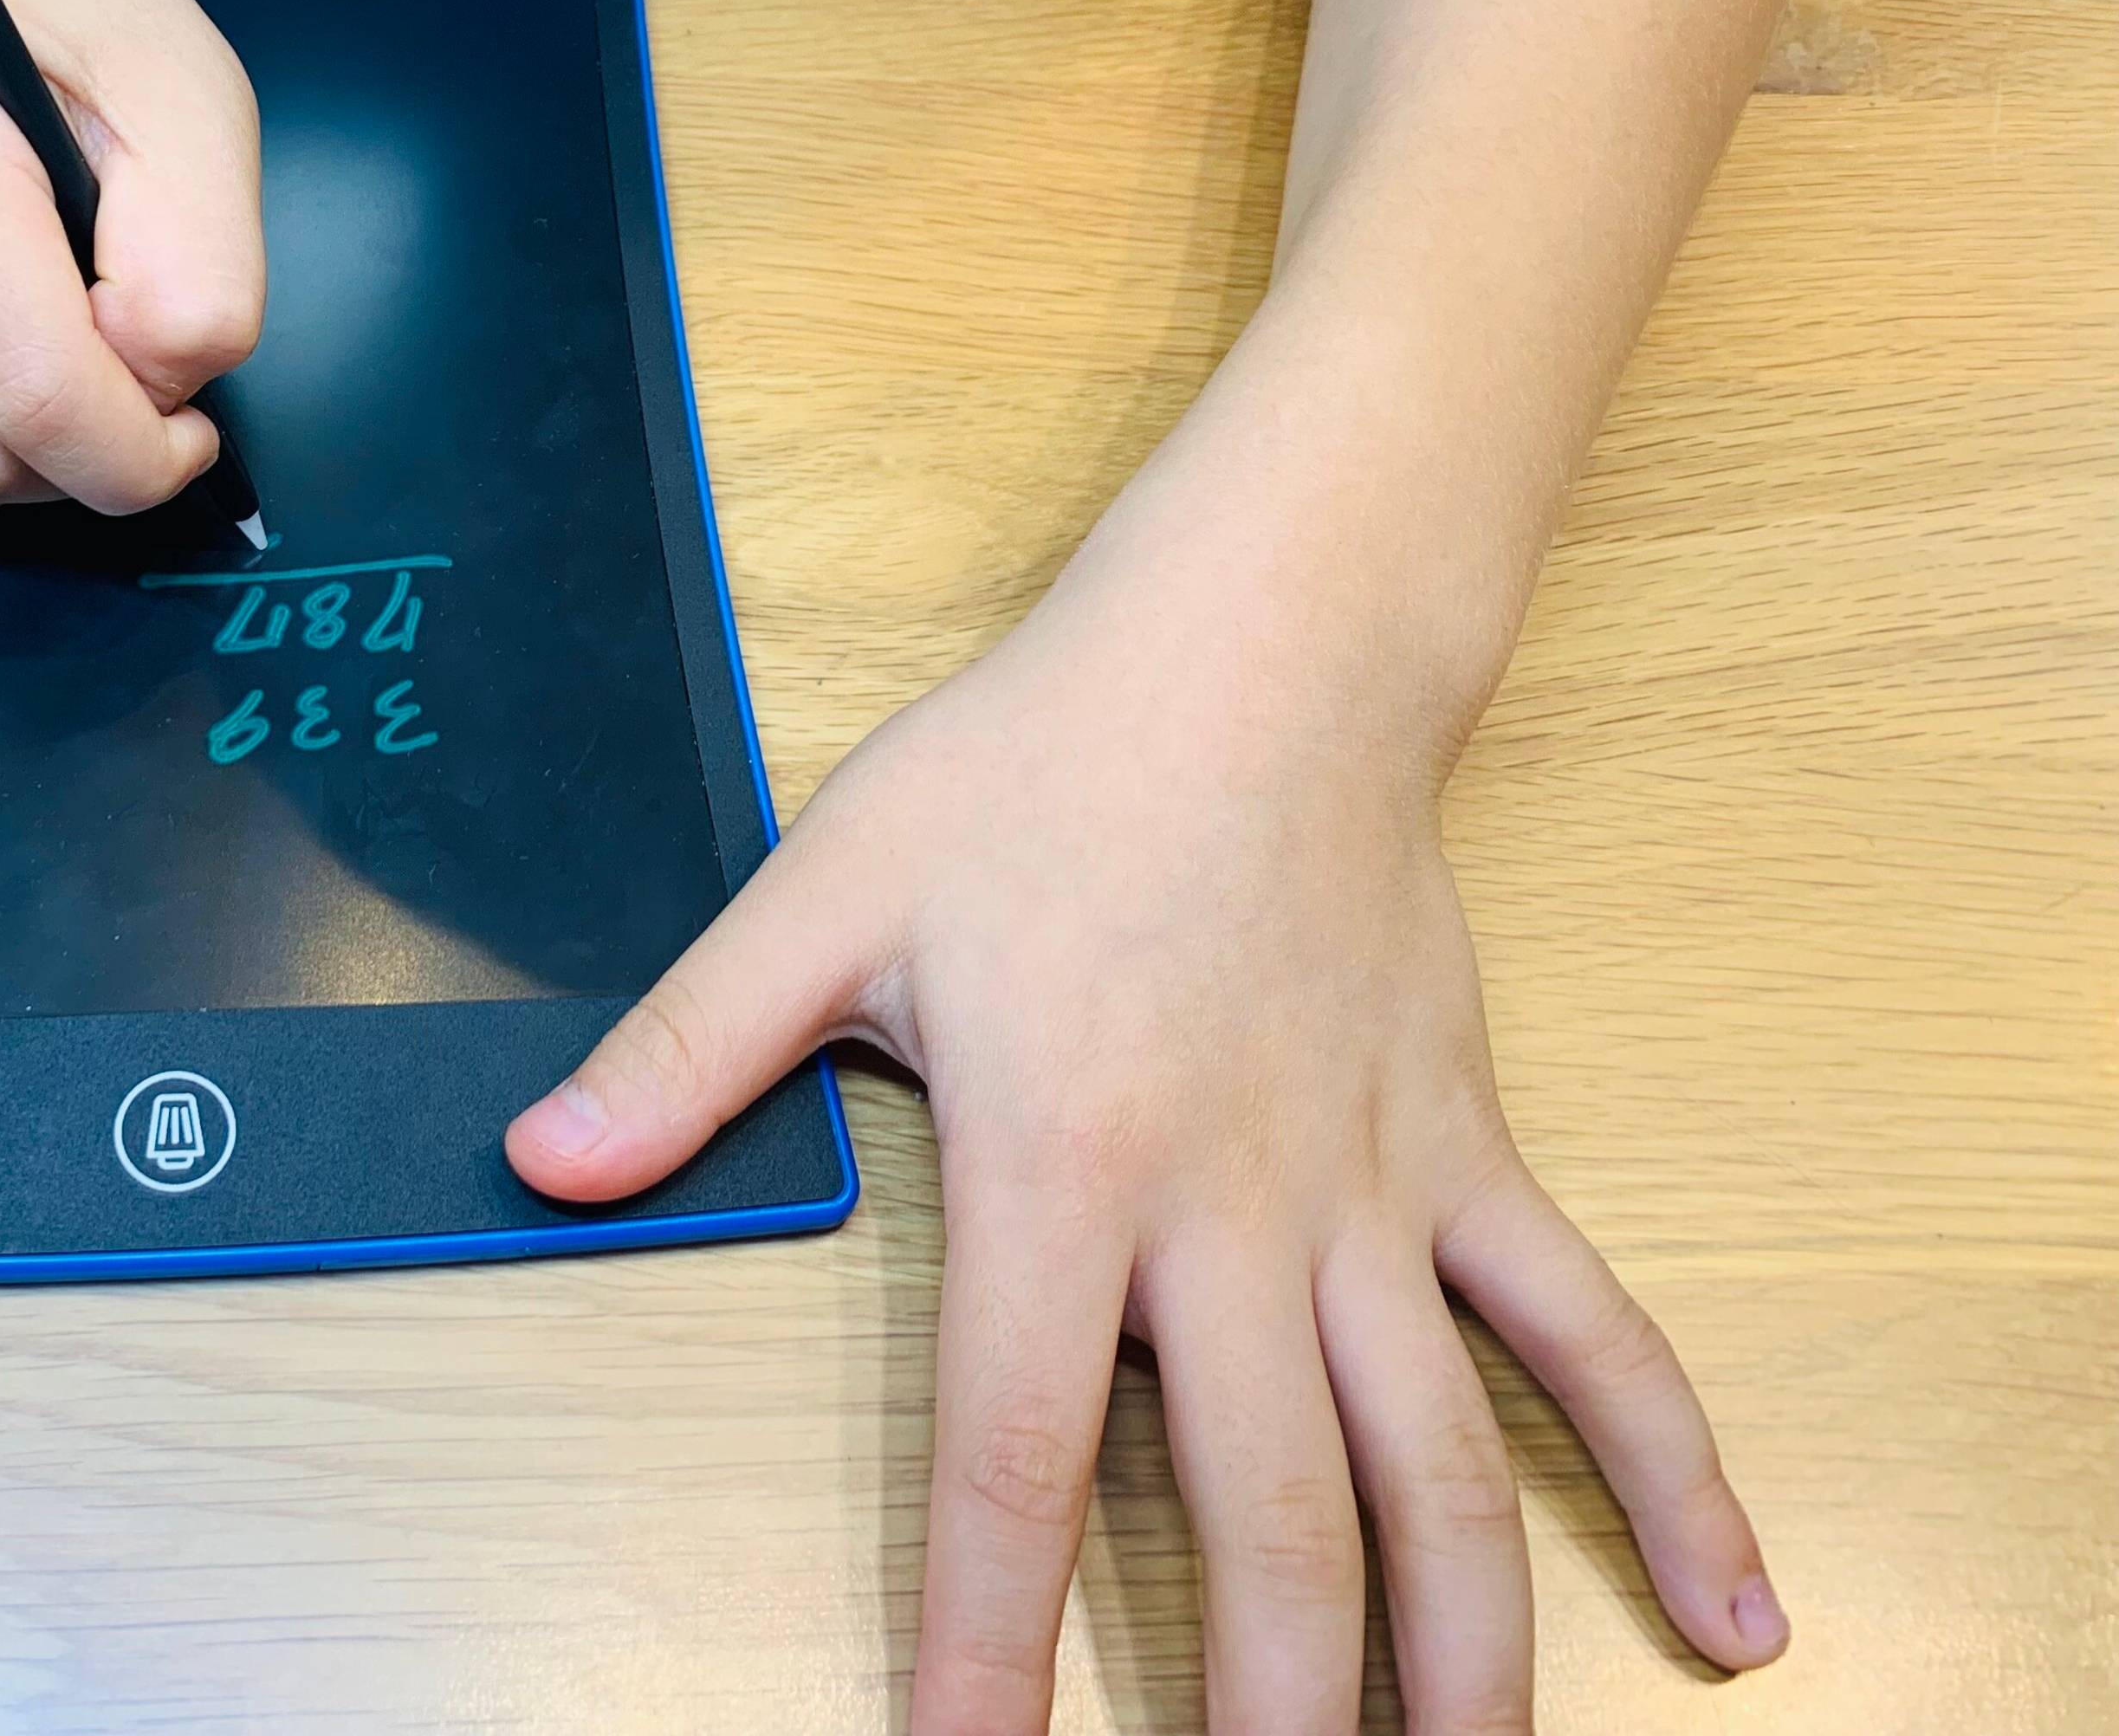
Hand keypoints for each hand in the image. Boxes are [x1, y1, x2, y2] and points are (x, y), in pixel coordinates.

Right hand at [0, 0, 262, 525]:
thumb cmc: (70, 19)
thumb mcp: (191, 95)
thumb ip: (203, 254)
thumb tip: (156, 384)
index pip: (36, 397)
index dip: (143, 445)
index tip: (186, 408)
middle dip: (87, 449)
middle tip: (126, 355)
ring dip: (24, 454)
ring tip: (53, 334)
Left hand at [505, 555, 1786, 1732]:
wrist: (1260, 647)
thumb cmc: (1039, 764)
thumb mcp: (828, 888)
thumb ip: (691, 1046)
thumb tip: (539, 1159)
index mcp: (1060, 1167)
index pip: (1011, 1459)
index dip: (983, 1645)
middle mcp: (1236, 1216)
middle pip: (1274, 1521)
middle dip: (1269, 1715)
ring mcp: (1377, 1198)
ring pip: (1447, 1470)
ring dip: (1468, 1660)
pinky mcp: (1473, 1157)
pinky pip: (1592, 1335)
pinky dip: (1678, 1476)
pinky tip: (1735, 1619)